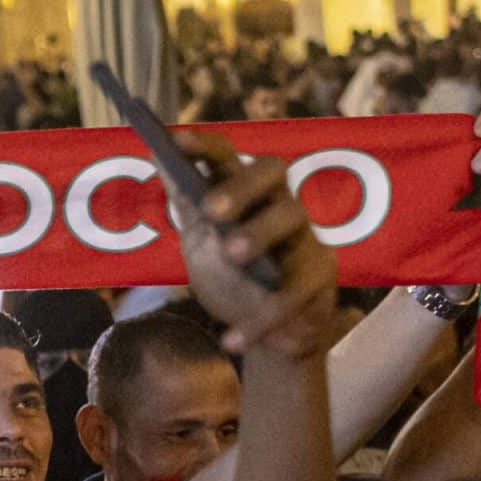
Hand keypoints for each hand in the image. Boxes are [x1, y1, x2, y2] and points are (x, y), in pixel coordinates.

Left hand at [169, 132, 337, 355]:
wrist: (269, 336)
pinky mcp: (322, 273)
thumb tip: (158, 154)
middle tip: (212, 208)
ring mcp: (305, 235)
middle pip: (271, 171)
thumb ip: (185, 207)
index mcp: (245, 192)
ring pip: (292, 216)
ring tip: (231, 254)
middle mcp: (279, 202)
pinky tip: (231, 340)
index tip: (174, 141)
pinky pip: (296, 290)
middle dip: (242, 183)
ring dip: (259, 232)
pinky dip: (261, 317)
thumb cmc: (233, 281)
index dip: (204, 145)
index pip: (227, 156)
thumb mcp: (202, 247)